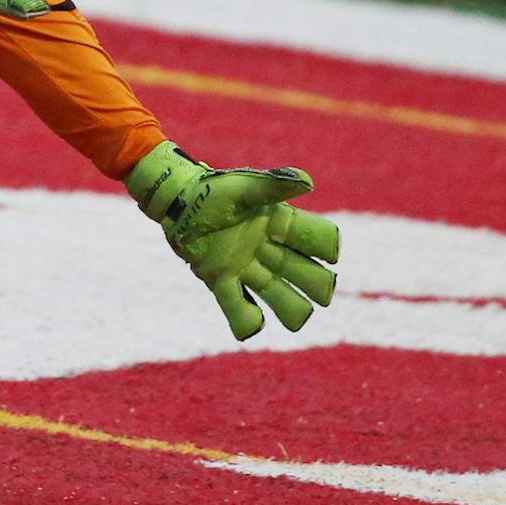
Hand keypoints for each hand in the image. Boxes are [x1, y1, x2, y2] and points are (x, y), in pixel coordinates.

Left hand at [125, 140, 339, 339]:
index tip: (327, 252)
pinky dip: (247, 322)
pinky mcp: (223, 283)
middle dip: (319, 286)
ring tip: (292, 314)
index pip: (322, 240)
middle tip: (316, 289)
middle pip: (314, 278)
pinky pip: (240, 312)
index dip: (329, 248)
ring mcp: (249, 270)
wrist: (176, 202)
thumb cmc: (212, 189)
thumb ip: (272, 185)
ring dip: (293, 311)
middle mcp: (272, 251)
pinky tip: (252, 321)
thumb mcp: (241, 186)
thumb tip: (307, 183)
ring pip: (286, 303)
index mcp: (282, 225)